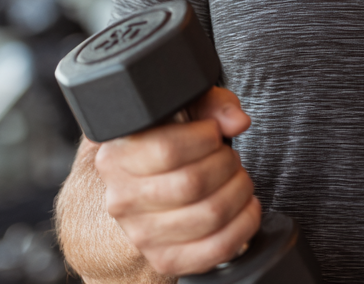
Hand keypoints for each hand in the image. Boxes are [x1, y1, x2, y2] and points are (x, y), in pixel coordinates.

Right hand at [94, 87, 260, 276]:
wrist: (150, 180)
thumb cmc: (169, 139)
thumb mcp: (185, 107)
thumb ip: (212, 105)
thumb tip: (236, 121)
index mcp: (118, 157)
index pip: (168, 150)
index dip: (205, 138)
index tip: (215, 133)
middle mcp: (123, 199)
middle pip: (192, 183)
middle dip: (227, 163)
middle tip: (229, 156)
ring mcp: (142, 234)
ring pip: (209, 215)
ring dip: (239, 191)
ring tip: (236, 178)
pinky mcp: (166, 258)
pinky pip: (215, 249)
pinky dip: (243, 225)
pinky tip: (245, 206)